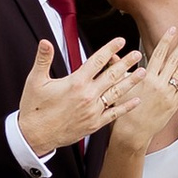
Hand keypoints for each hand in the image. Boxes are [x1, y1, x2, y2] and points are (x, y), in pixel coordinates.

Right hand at [19, 34, 140, 157]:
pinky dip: (126, 107)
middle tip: (137, 53)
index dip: (110, 49)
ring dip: (130, 82)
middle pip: (111, 75)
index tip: (120, 41)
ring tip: (143, 73)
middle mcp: (88, 96)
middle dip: (126, 63)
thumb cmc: (34, 109)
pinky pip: (114, 114)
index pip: (97, 61)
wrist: (35, 136)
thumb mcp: (35, 81)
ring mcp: (93, 111)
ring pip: (116, 93)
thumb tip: (45, 42)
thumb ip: (43, 59)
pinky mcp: (94, 124)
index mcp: (75, 83)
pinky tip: (136, 100)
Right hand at [109, 28, 177, 153]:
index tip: (172, 30)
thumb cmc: (124, 112)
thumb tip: (113, 56)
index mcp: (146, 78)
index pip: (158, 54)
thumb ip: (118, 70)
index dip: (166, 41)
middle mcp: (158, 84)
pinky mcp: (174, 105)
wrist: (132, 133)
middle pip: (172, 60)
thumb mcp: (119, 88)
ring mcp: (168, 95)